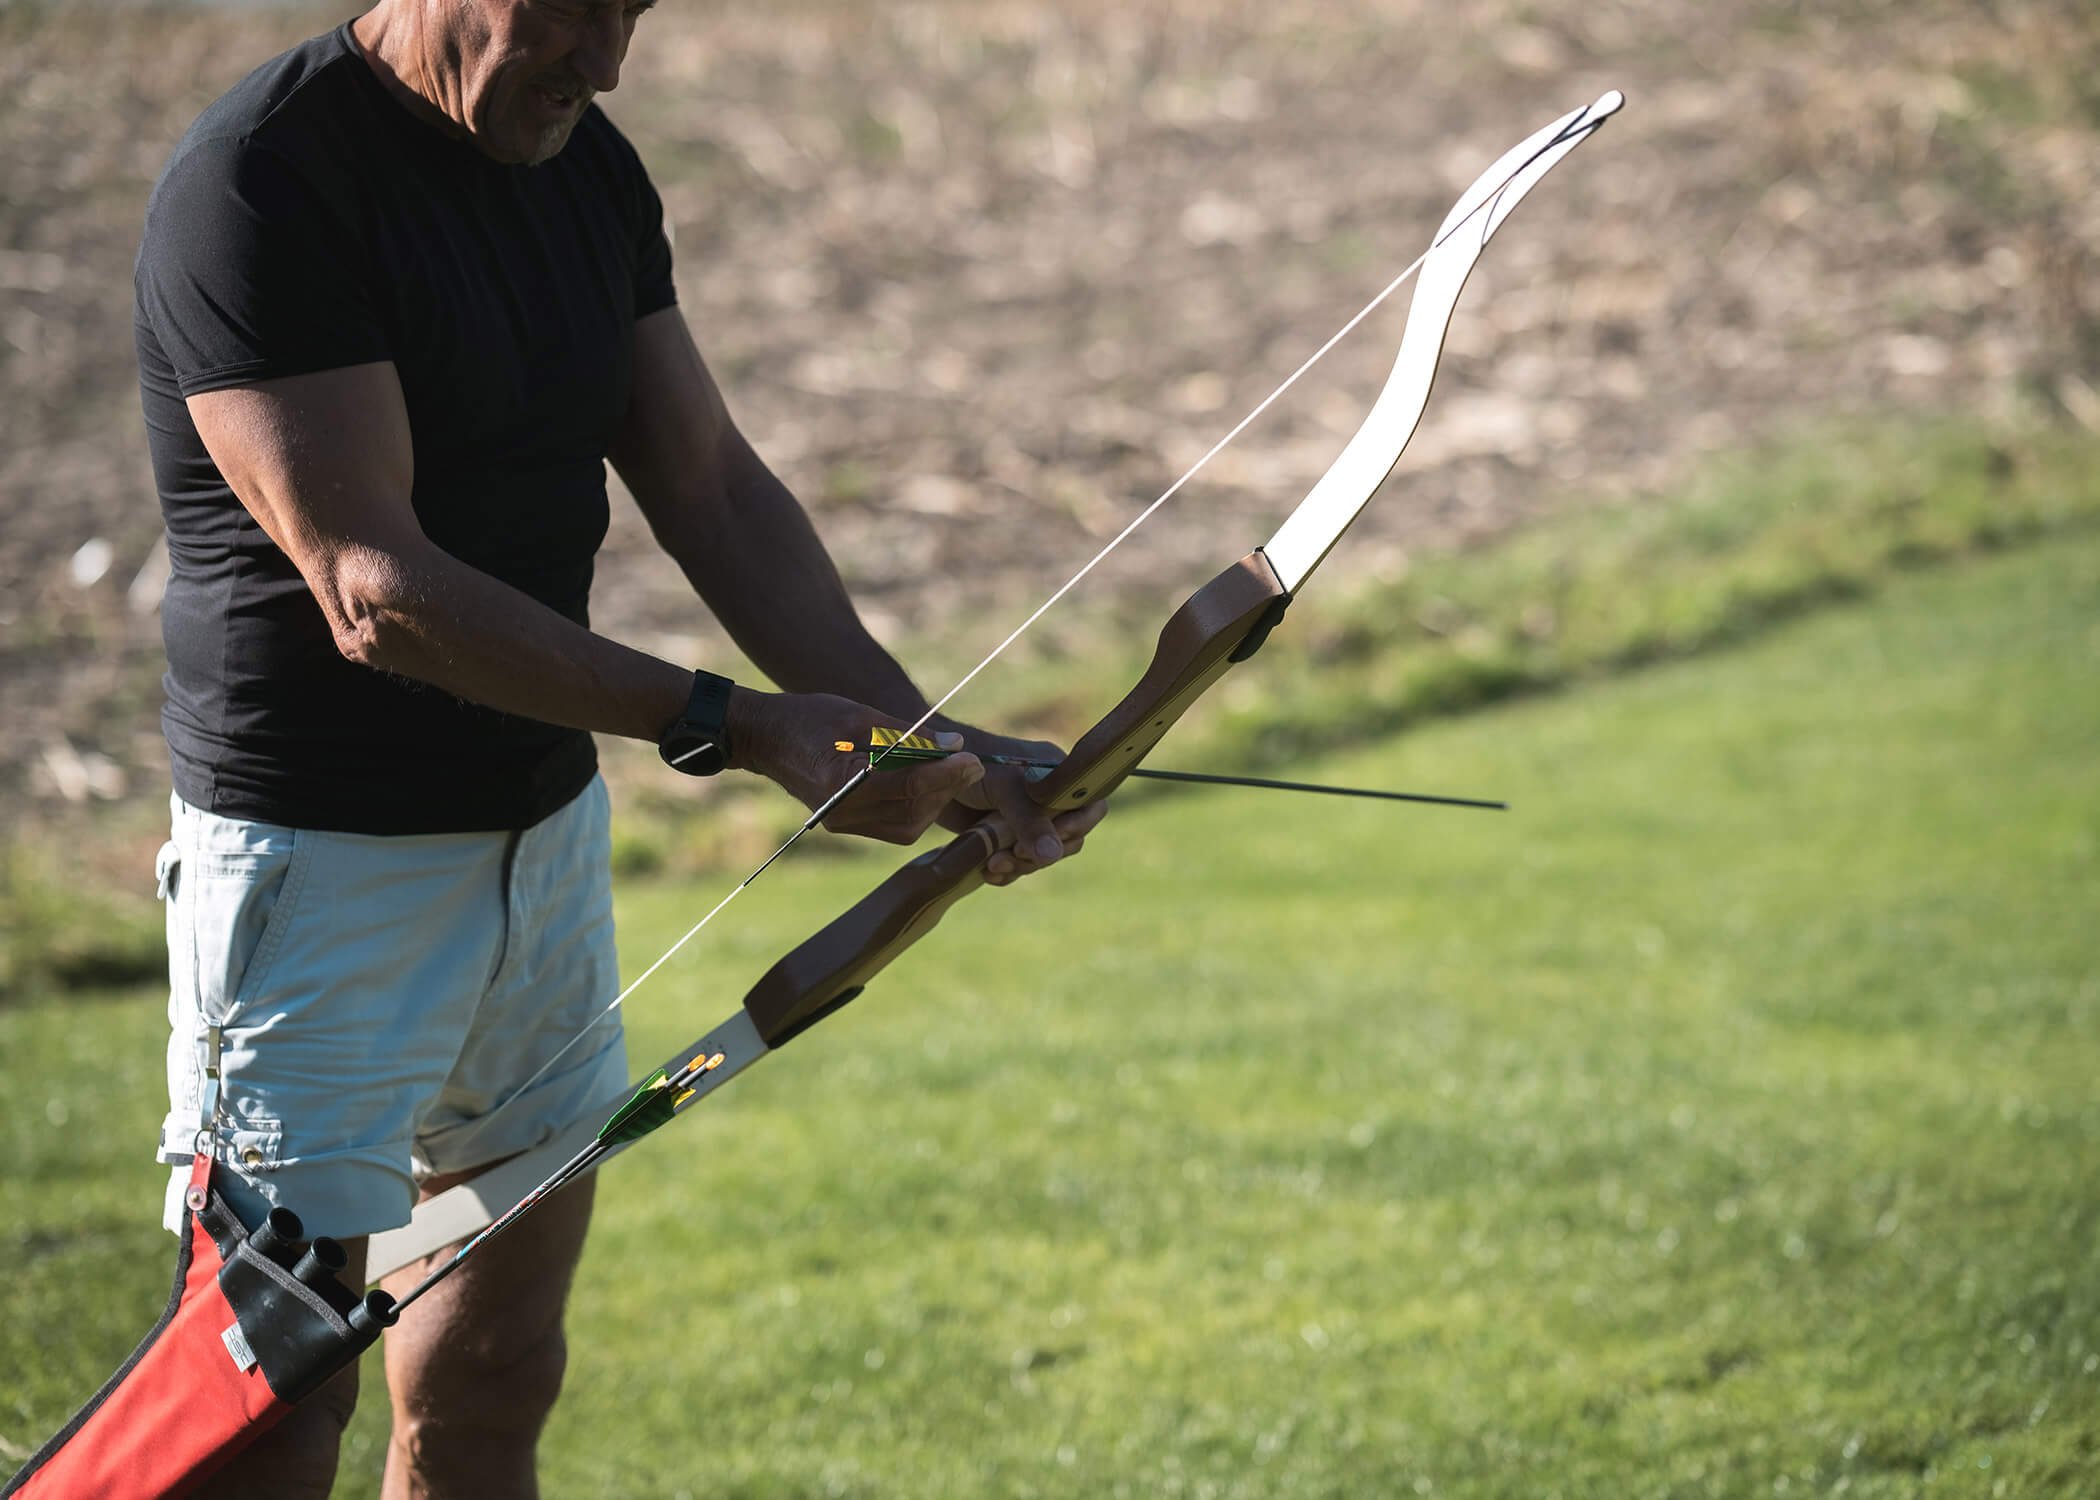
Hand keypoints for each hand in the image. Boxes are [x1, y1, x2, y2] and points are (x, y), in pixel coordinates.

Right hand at [725, 688, 983, 844]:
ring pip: (909, 825)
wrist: (765, 739)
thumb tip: (954, 744)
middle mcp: (842, 812)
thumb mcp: (860, 715)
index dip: (947, 774)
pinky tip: (925, 784)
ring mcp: (843, 823)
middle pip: (913, 811)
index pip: (909, 786)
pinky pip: (894, 827)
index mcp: (840, 782)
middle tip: (970, 764)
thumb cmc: (810, 717)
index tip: (974, 759)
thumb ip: (909, 734)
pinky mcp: (846, 825)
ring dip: (935, 800)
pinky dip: (917, 807)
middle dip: (946, 788)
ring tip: (948, 771)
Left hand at [929, 725, 1109, 886]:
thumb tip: (1053, 855)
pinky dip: (1005, 872)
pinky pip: (1018, 864)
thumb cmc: (970, 764)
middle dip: (1042, 853)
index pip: (1090, 805)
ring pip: (1042, 856)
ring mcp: (1026, 820)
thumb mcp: (1005, 789)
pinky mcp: (1003, 837)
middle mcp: (1047, 798)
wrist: (927, 772)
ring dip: (1020, 866)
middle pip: (1068, 839)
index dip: (1078, 826)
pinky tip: (986, 871)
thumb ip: (1030, 821)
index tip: (1053, 837)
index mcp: (1058, 775)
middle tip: (1013, 853)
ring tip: (993, 864)